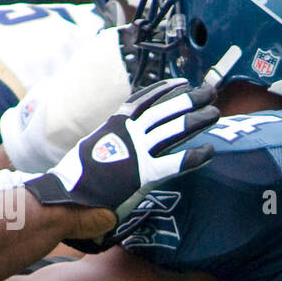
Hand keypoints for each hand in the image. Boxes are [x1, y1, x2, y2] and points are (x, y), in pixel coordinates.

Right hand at [23, 79, 216, 238]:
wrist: (66, 198)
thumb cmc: (75, 180)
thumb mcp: (90, 150)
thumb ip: (107, 143)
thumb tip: (114, 144)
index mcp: (114, 125)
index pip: (143, 100)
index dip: (164, 90)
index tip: (180, 83)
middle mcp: (128, 134)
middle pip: (164, 110)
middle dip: (188, 100)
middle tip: (209, 92)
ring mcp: (137, 152)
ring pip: (174, 130)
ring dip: (196, 120)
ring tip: (215, 113)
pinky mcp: (144, 174)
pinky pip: (176, 162)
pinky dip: (195, 156)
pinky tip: (209, 151)